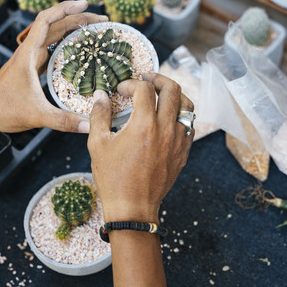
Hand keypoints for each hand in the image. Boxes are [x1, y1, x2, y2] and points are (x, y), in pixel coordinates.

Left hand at [0, 0, 107, 133]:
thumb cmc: (2, 110)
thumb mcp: (36, 115)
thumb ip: (63, 120)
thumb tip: (89, 126)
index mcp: (28, 54)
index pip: (46, 19)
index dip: (65, 8)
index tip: (84, 4)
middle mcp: (28, 52)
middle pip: (55, 25)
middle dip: (78, 19)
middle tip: (102, 21)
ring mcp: (29, 59)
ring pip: (54, 37)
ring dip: (73, 30)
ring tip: (95, 32)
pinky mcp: (30, 68)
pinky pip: (51, 50)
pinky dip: (66, 46)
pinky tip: (79, 52)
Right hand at [87, 73, 193, 222]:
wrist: (133, 207)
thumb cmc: (113, 178)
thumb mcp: (97, 145)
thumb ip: (99, 115)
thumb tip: (100, 95)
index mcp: (144, 125)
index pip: (144, 89)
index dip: (131, 83)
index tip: (121, 90)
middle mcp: (165, 129)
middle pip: (172, 89)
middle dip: (158, 78)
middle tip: (145, 79)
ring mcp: (178, 141)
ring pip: (187, 105)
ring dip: (173, 94)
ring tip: (160, 94)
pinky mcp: (183, 152)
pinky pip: (189, 125)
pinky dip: (180, 114)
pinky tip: (167, 117)